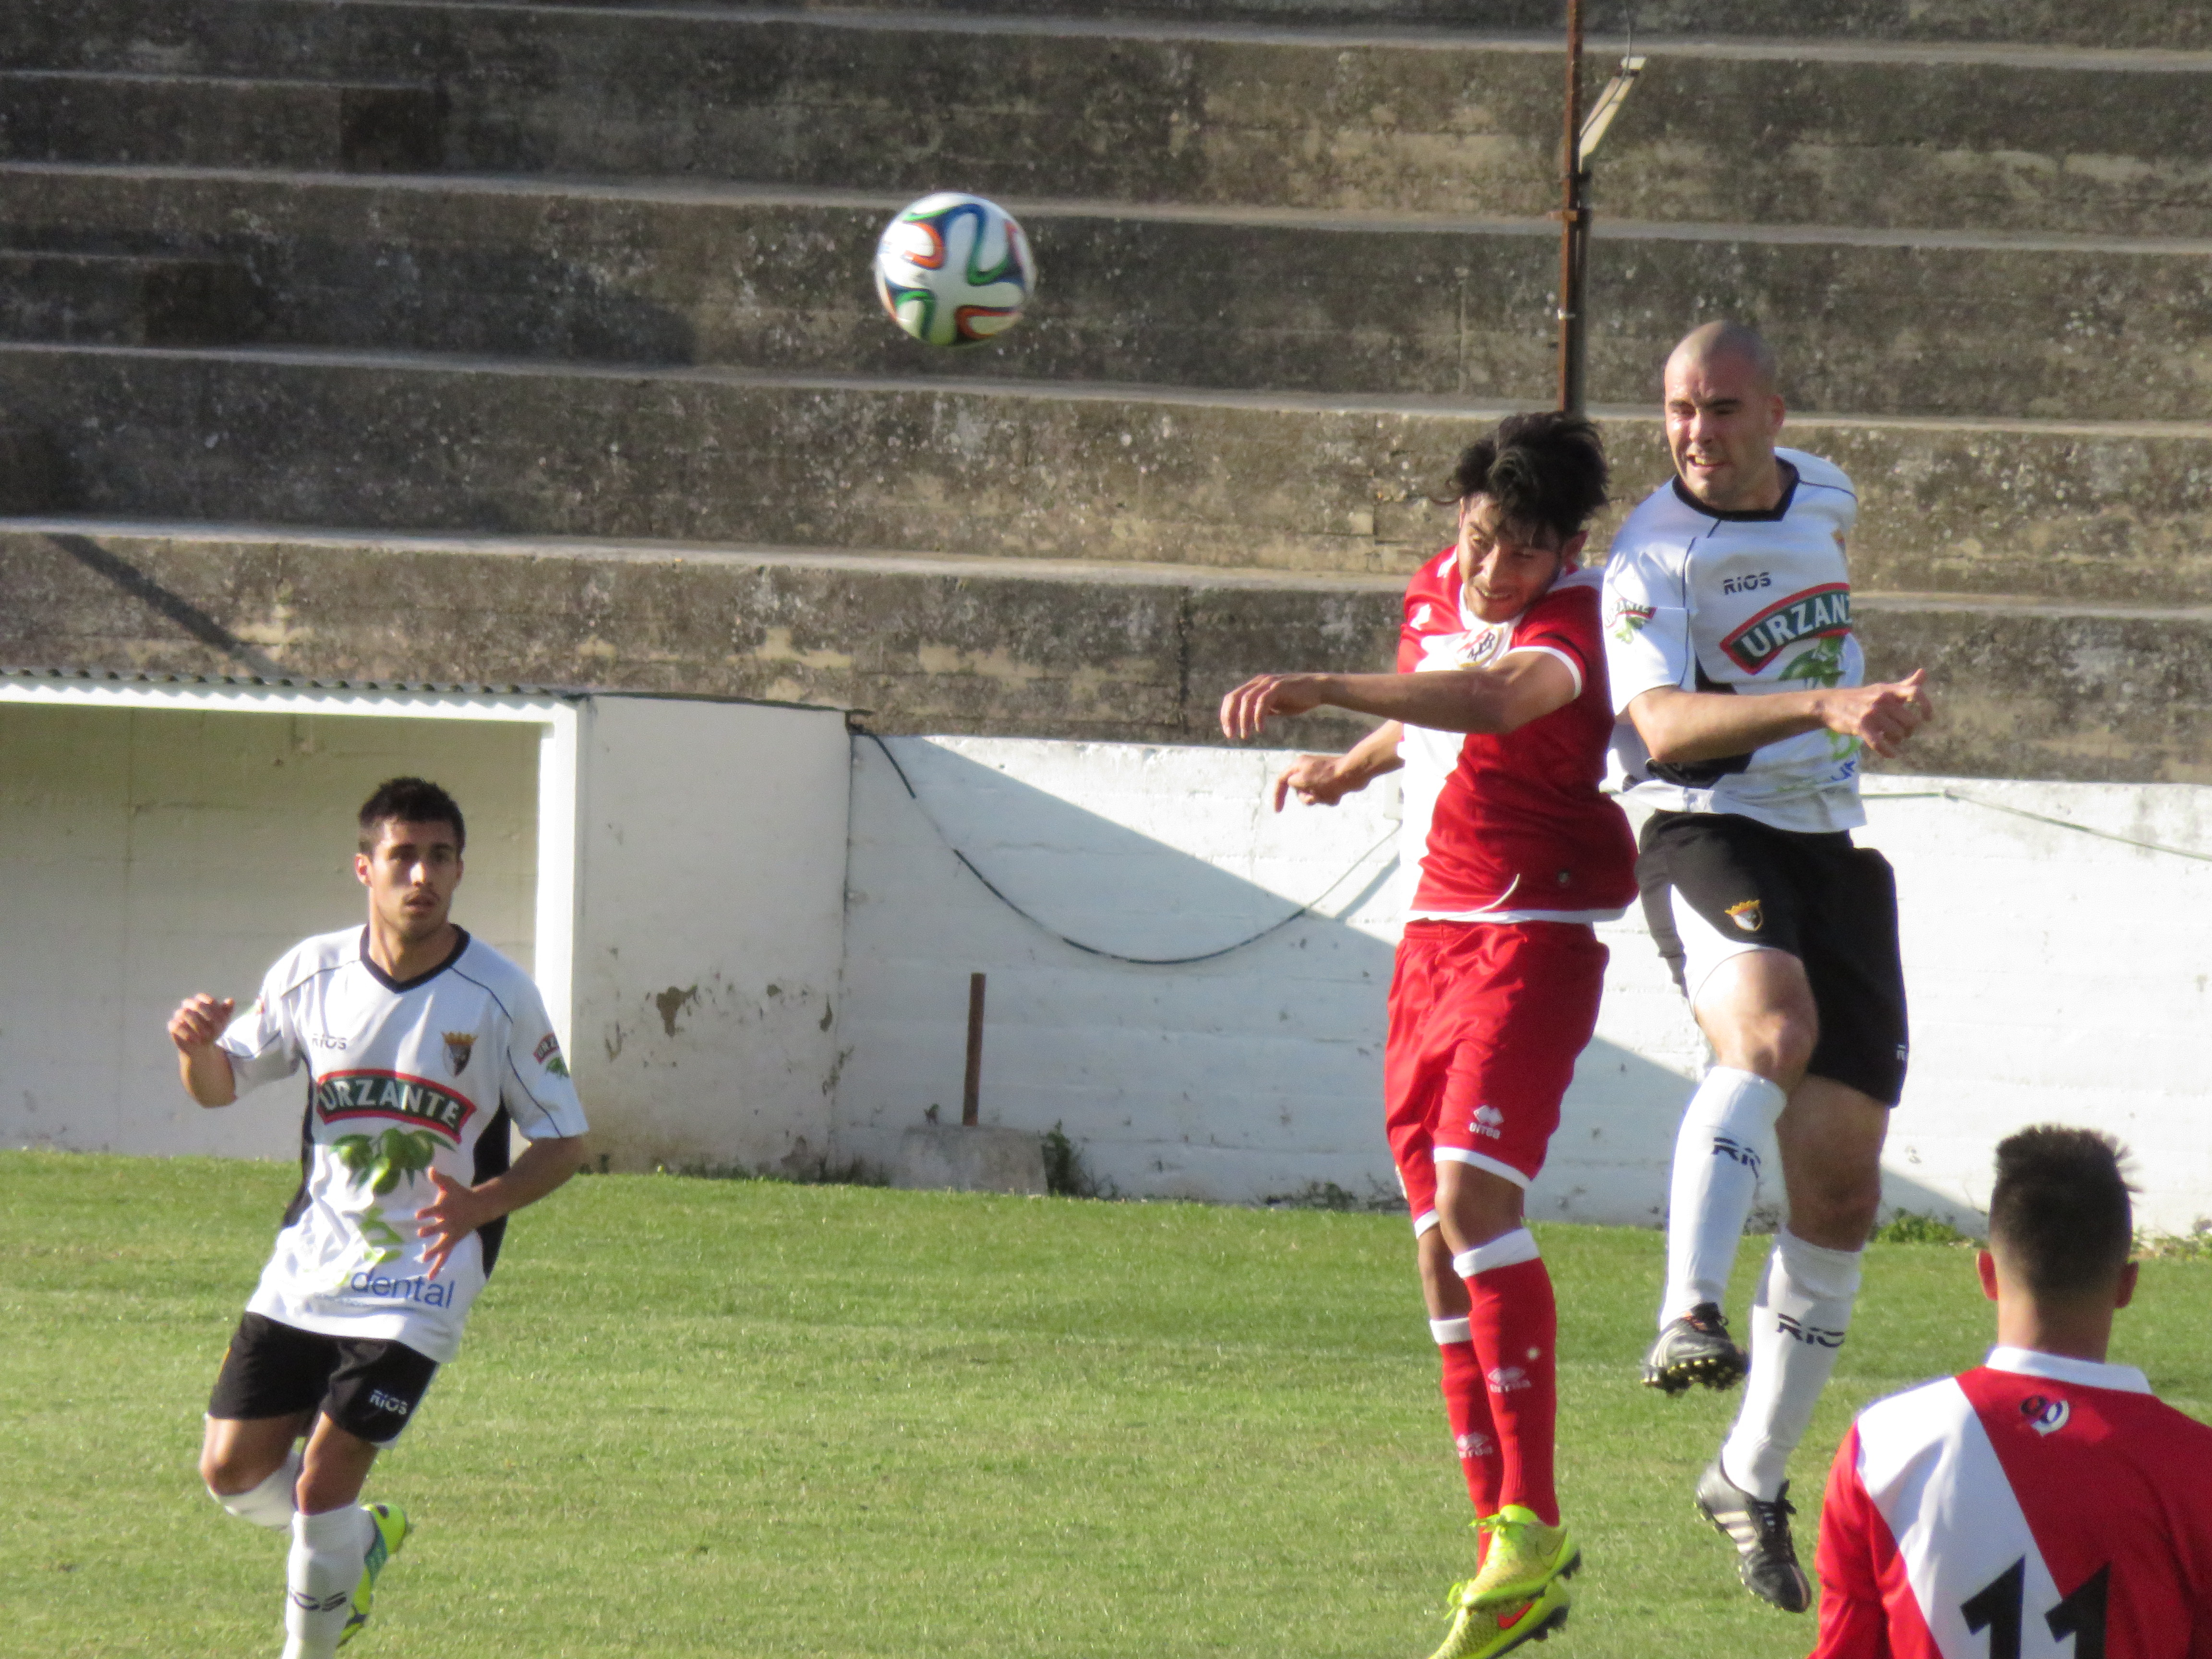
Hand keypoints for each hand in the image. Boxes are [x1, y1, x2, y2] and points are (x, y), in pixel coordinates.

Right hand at [168, 993, 234, 1053]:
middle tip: (215, 1029)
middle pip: (196, 1004)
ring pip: (184, 1013)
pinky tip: (196, 1040)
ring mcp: (179, 1014)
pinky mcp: (173, 1025)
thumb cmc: (212, 1030)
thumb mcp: (222, 1022)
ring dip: (197, 1025)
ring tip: (206, 1036)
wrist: (201, 1046)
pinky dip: (187, 1033)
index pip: (209, 1000)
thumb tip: (230, 1000)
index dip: (216, 1010)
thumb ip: (227, 1011)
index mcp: (202, 1002)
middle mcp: (189, 1005)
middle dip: (208, 1016)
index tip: (223, 1021)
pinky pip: (176, 1025)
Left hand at [415, 1168, 496, 1278]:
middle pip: (440, 1228)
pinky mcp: (453, 1241)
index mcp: (447, 1210)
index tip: (418, 1214)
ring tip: (424, 1259)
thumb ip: (440, 1179)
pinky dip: (438, 1266)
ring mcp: (452, 1234)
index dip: (428, 1212)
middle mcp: (449, 1223)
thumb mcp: (451, 1186)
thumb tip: (429, 1169)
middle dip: (431, 1230)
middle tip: (421, 1232)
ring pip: (443, 1245)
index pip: (436, 1210)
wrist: (480, 1206)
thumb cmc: (461, 1195)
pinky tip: (430, 1277)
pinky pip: (445, 1255)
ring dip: (434, 1252)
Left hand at [1219, 673, 1326, 740]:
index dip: (1226, 715)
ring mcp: (1269, 683)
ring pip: (1247, 700)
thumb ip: (1260, 710)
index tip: (1228, 732)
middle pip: (1235, 697)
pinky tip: (1260, 729)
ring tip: (1245, 735)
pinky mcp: (1279, 687)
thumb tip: (1247, 722)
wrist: (1318, 689)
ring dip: (1243, 720)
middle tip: (1231, 735)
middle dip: (1230, 718)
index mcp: (1255, 686)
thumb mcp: (1274, 706)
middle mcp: (1259, 682)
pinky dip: (1259, 716)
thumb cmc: (1296, 698)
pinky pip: (1263, 702)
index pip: (1232, 698)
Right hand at [1273, 754, 1368, 810]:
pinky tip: (1338, 793)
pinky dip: (1330, 798)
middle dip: (1307, 798)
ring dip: (1320, 798)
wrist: (1354, 773)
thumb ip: (1292, 782)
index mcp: (1299, 765)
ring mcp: (1320, 777)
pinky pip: (1325, 797)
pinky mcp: (1331, 783)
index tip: (1278, 811)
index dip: (1277, 795)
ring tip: (1330, 793)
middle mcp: (1308, 770)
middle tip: (1315, 797)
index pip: (1281, 780)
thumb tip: (1294, 784)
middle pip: (1298, 791)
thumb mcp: (1303, 779)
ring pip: (1313, 796)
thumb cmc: (1328, 776)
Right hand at [1818, 669, 1934, 758]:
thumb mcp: (1882, 689)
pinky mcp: (1860, 726)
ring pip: (1897, 734)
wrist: (1830, 704)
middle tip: (1902, 733)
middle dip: (1909, 731)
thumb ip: (1904, 684)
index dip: (1926, 706)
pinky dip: (1888, 751)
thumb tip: (1924, 672)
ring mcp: (1871, 713)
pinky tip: (1891, 754)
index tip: (1928, 718)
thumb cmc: (1860, 698)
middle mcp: (1882, 700)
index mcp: (1889, 690)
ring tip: (1889, 739)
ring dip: (1896, 740)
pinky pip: (1879, 743)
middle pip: (1910, 721)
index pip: (1915, 693)